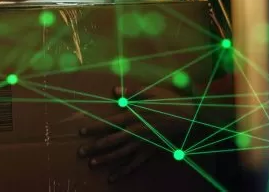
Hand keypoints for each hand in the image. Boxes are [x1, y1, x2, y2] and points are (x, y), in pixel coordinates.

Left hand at [78, 85, 198, 182]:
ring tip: (91, 165)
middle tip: (80, 152)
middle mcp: (136, 131)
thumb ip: (131, 92)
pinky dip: (123, 171)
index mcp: (133, 116)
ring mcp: (143, 143)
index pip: (109, 123)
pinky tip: (113, 178)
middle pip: (112, 141)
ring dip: (106, 160)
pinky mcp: (149, 152)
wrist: (189, 118)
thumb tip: (115, 89)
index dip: (94, 128)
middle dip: (95, 147)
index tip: (81, 132)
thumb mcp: (150, 92)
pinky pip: (135, 164)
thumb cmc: (169, 102)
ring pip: (121, 154)